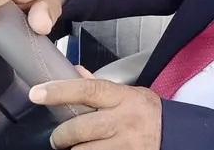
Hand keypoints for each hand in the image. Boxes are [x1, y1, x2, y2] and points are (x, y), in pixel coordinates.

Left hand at [28, 76, 161, 149]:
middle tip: (59, 138)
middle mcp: (125, 120)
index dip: (60, 91)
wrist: (177, 137)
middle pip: (79, 128)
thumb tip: (74, 71)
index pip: (88, 89)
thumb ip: (101, 88)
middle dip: (61, 136)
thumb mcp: (131, 94)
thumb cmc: (149, 114)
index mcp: (124, 98)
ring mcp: (126, 144)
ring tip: (78, 147)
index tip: (37, 93)